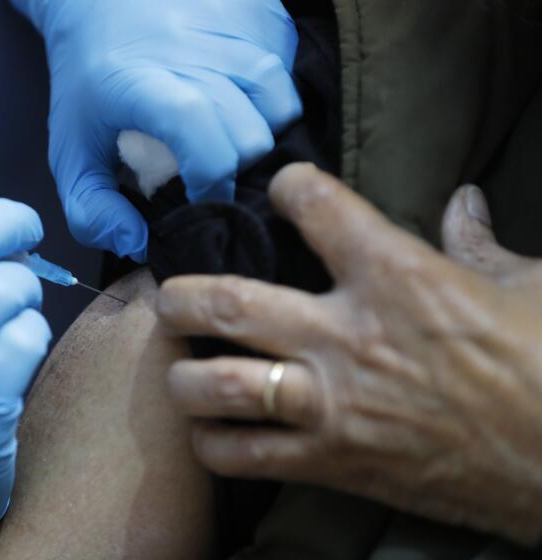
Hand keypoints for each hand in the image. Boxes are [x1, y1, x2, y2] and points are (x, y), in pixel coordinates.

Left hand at [14, 0, 302, 260]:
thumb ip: (91, 210)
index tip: (199, 197)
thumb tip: (138, 242)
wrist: (97, 0)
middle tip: (210, 169)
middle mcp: (193, 51)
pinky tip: (242, 102)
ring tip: (229, 136)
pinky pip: (288, 69)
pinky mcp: (256, 13)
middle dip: (236, 167)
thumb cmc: (87, 84)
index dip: (212, 181)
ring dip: (263, 132)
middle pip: (252, 133)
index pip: (204, 138)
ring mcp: (230, 28)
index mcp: (144, 84)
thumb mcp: (70, 152)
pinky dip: (274, 97)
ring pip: (281, 102)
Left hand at [157, 163, 541, 543]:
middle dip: (182, 295)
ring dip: (183, 376)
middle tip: (170, 295)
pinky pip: (245, 456)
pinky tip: (212, 434)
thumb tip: (465, 201)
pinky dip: (215, 446)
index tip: (282, 189)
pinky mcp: (333, 463)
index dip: (291, 187)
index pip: (317, 207)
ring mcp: (333, 404)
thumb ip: (477, 244)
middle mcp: (348, 336)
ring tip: (179, 366)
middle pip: (230, 302)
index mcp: (399, 277)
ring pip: (219, 385)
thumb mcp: (528, 288)